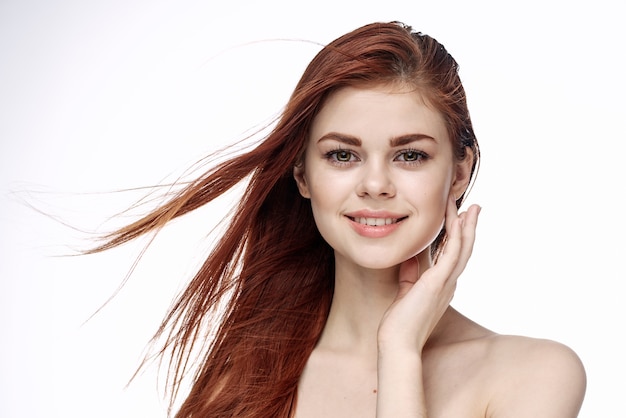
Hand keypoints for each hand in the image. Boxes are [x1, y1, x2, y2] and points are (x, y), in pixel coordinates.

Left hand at [377, 195, 480, 351]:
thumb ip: (410, 275)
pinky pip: (452, 255)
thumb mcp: (406, 292)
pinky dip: (457, 237)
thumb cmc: (399, 323)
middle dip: (469, 228)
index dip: (459, 237)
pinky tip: (459, 222)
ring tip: (470, 208)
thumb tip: (410, 258)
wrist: (397, 343)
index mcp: (442, 286)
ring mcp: (445, 283)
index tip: (460, 219)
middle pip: (464, 250)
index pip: (454, 256)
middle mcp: (448, 284)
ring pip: (462, 249)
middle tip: (474, 208)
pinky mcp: (437, 283)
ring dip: (466, 227)